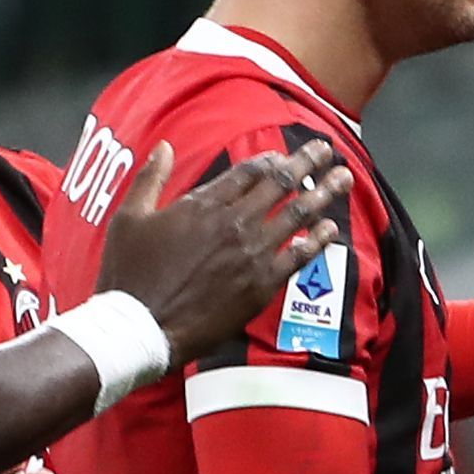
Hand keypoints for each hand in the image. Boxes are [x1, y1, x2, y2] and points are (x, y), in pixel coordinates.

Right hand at [100, 139, 351, 360]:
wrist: (140, 327)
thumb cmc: (128, 274)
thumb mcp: (130, 218)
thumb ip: (150, 178)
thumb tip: (163, 146)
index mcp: (202, 204)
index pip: (248, 171)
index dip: (272, 159)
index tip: (286, 153)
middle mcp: (232, 223)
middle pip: (279, 184)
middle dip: (307, 162)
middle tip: (327, 148)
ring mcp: (250, 254)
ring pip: (297, 215)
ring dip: (324, 193)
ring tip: (344, 178)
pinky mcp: (260, 285)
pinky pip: (298, 258)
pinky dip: (318, 241)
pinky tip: (332, 230)